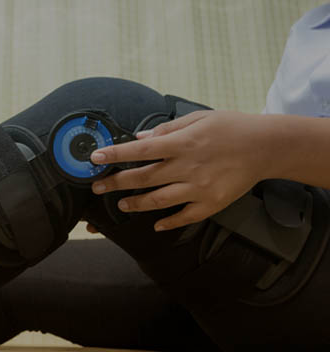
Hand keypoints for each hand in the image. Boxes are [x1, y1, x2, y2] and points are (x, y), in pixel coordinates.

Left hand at [89, 110, 274, 231]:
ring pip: (158, 201)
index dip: (114, 154)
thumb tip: (139, 139)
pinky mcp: (211, 204)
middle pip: (143, 178)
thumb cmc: (231, 128)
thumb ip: (166, 130)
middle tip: (97, 187)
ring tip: (121, 203)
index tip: (94, 158)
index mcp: (182, 143)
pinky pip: (184, 217)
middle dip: (115, 183)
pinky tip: (156, 224)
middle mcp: (187, 167)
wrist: (266, 147)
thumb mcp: (198, 118)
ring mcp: (199, 188)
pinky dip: (168, 222)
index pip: (140, 151)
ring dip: (135, 203)